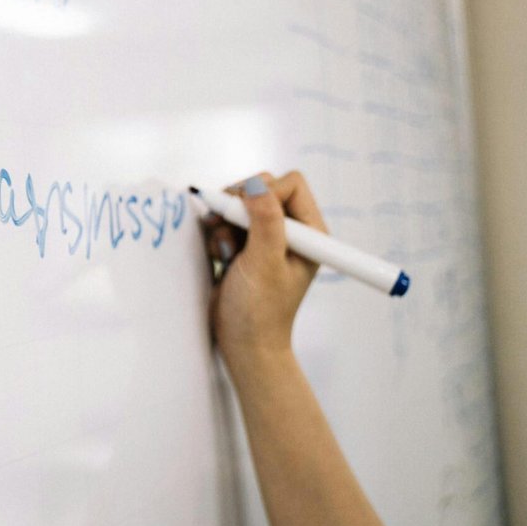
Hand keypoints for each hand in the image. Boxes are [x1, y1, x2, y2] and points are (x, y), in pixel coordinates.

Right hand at [205, 170, 325, 370]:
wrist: (242, 341)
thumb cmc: (260, 311)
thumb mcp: (265, 264)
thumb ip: (265, 221)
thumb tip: (256, 184)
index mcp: (309, 233)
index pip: (290, 185)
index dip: (265, 191)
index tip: (244, 214)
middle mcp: (291, 230)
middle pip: (263, 187)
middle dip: (239, 204)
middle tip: (227, 228)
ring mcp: (266, 236)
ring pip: (240, 202)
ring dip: (225, 220)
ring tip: (224, 249)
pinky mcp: (244, 243)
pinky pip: (227, 218)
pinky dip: (217, 230)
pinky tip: (219, 254)